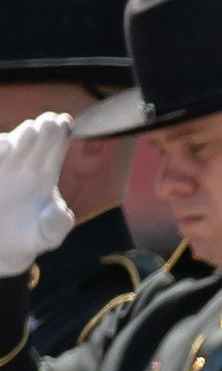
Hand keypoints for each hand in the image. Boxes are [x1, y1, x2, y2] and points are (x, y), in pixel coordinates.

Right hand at [0, 112, 73, 280]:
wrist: (0, 248)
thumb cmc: (29, 238)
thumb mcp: (48, 236)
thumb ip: (58, 225)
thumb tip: (62, 211)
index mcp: (44, 177)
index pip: (55, 152)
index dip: (60, 137)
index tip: (66, 123)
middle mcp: (22, 169)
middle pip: (35, 145)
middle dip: (44, 132)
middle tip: (50, 121)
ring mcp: (2, 170)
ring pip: (11, 148)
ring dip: (21, 138)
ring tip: (31, 129)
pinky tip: (6, 146)